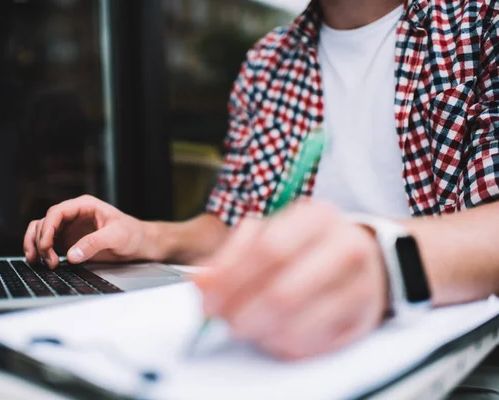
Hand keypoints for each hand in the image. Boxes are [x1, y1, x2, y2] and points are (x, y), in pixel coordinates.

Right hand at [23, 195, 151, 268]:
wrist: (140, 244)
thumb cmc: (133, 234)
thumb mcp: (117, 236)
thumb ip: (94, 243)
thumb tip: (72, 255)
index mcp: (84, 206)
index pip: (57, 212)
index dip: (47, 228)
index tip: (45, 245)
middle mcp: (73, 215)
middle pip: (45, 222)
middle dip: (41, 241)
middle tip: (47, 260)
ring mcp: (69, 228)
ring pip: (42, 232)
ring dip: (37, 246)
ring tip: (43, 263)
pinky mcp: (69, 242)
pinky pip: (48, 244)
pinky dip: (42, 252)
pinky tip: (44, 263)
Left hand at [194, 201, 387, 359]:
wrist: (367, 259)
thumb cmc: (308, 246)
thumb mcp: (270, 234)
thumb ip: (232, 255)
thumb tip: (202, 285)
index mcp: (316, 217)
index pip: (269, 250)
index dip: (232, 280)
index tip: (208, 301)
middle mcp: (344, 247)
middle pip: (283, 292)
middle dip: (243, 314)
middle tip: (225, 322)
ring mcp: (360, 285)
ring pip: (297, 323)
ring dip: (260, 333)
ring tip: (247, 328)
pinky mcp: (363, 319)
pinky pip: (313, 344)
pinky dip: (283, 345)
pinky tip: (272, 335)